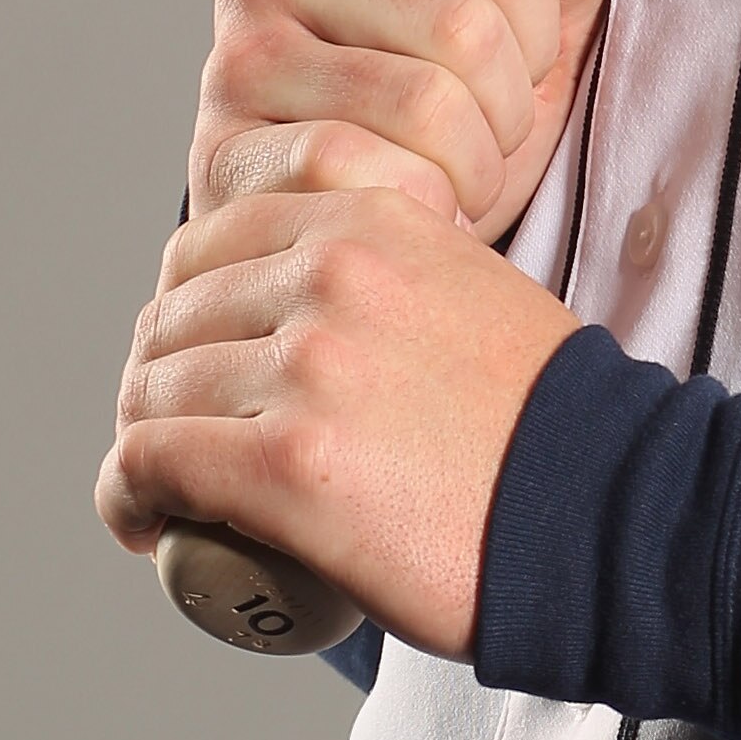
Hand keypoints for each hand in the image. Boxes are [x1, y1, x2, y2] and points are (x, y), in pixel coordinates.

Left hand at [98, 184, 580, 654]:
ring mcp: (307, 367)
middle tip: (175, 443)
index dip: (184, 308)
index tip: (196, 367)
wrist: (615, 511)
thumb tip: (321, 305)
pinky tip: (142, 521)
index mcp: (373, 218)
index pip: (210, 240)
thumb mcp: (471, 290)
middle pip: (171, 315)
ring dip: (140, 442)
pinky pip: (149, 462)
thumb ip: (398, 270)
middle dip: (157, 380)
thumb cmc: (549, 426)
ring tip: (160, 492)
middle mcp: (332, 274)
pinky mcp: (286, 463)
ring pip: (150, 388)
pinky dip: (126, 495)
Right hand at [190, 0, 641, 242]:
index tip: (512, 66)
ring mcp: (235, 59)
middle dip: (505, 110)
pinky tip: (403, 211)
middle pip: (464, 28)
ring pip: (421, 106)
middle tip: (483, 139)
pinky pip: (359, 174)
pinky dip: (412, 209)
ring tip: (449, 176)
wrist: (362, 226)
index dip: (540, 34)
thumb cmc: (447, 111)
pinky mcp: (222, 156)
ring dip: (467, 169)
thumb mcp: (526, 20)